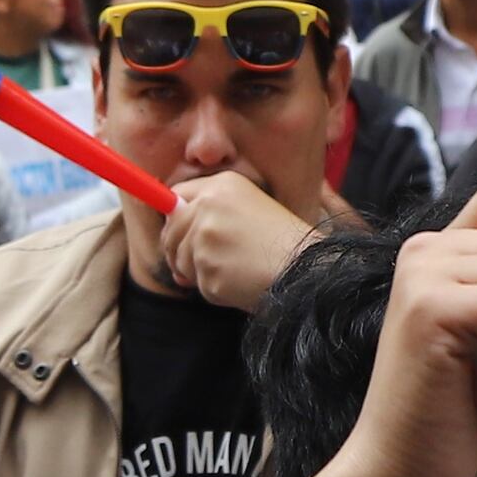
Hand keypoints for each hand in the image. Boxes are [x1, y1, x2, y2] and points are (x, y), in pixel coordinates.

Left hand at [157, 167, 317, 310]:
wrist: (307, 268)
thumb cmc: (284, 241)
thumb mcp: (251, 206)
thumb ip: (211, 210)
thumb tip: (169, 233)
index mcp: (220, 186)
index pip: (176, 197)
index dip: (174, 218)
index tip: (176, 233)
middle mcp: (207, 207)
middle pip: (170, 232)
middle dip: (180, 252)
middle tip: (203, 264)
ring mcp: (204, 239)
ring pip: (181, 262)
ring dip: (200, 274)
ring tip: (235, 270)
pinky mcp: (207, 269)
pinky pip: (200, 286)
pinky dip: (216, 290)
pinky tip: (241, 283)